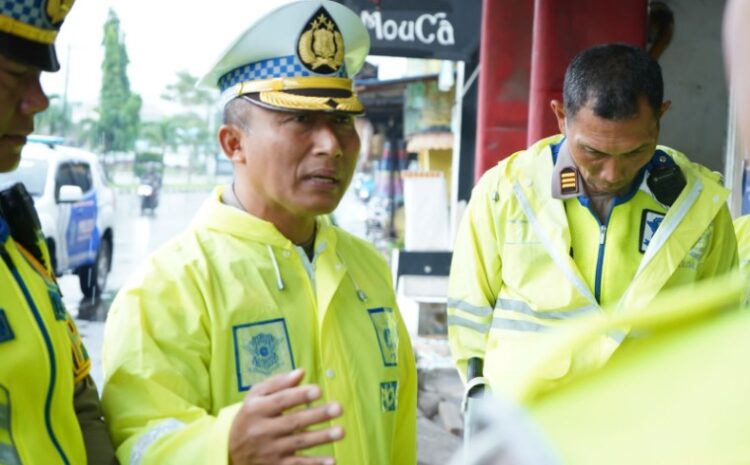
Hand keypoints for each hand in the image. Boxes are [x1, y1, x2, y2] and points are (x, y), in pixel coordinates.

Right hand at [229, 369, 343, 464]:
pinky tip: (331, 461)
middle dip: (317, 415)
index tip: (319, 390)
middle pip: (293, 422)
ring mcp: (270, 450)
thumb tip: (301, 373)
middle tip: (338, 408)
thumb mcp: (255, 397)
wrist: (229, 450)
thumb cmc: (250, 416)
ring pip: (298, 444)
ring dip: (321, 438)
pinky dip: (315, 464)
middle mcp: (262, 431)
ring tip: (341, 431)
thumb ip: (278, 383)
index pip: (280, 401)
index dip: (300, 396)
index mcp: (256, 409)